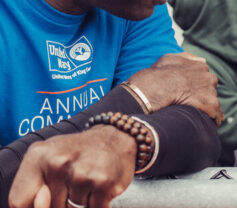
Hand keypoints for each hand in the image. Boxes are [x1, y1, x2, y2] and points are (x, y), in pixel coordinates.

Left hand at [8, 125, 135, 207]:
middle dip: (61, 202)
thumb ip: (33, 186)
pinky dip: (98, 203)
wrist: (115, 138)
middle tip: (73, 183)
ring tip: (88, 182)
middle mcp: (58, 163)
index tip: (46, 197)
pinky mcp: (103, 182)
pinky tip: (100, 186)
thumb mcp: (49, 159)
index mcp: (38, 156)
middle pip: (50, 207)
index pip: (19, 201)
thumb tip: (39, 205)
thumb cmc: (78, 153)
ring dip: (82, 202)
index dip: (34, 206)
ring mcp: (81, 173)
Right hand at [126, 52, 223, 125]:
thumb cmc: (158, 74)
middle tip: (192, 105)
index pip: (204, 77)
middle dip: (203, 96)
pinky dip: (214, 119)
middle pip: (210, 89)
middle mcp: (209, 76)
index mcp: (201, 66)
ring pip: (212, 102)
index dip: (197, 86)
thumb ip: (186, 58)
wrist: (155, 88)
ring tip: (197, 116)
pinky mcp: (211, 104)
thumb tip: (200, 59)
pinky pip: (217, 115)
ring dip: (206, 108)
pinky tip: (209, 124)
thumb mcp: (170, 58)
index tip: (191, 92)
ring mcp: (211, 90)